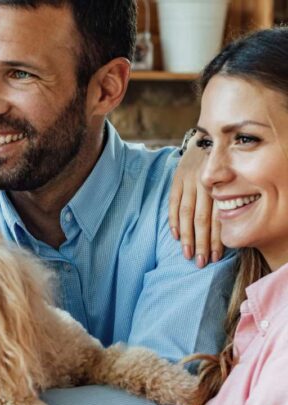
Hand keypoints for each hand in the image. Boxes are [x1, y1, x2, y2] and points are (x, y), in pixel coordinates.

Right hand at [169, 131, 221, 268]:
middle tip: (200, 262)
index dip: (215, 239)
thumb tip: (231, 228)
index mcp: (220, 186)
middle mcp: (204, 184)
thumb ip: (230, 199)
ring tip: (187, 254)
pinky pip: (173, 203)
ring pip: (186, 214)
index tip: (215, 257)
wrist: (207, 140)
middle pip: (201, 219)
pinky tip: (176, 236)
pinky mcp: (176, 180)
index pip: (216, 218)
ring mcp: (188, 182)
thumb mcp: (233, 178)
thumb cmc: (223, 165)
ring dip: (186, 237)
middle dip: (200, 243)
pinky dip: (174, 220)